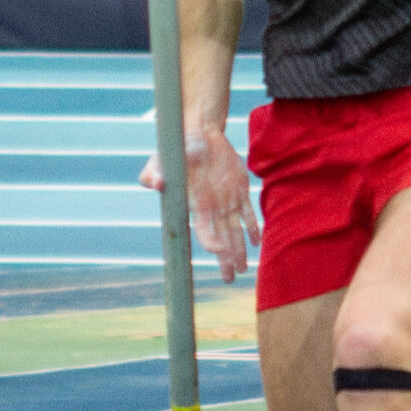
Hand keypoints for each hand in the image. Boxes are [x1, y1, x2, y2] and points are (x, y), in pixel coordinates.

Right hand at [141, 126, 258, 280]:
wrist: (200, 133)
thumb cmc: (179, 147)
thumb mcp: (164, 157)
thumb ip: (155, 171)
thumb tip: (153, 183)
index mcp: (196, 204)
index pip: (204, 229)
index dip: (211, 240)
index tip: (218, 250)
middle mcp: (212, 207)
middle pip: (220, 238)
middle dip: (225, 259)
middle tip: (230, 278)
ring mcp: (226, 200)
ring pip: (235, 230)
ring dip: (239, 250)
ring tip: (243, 269)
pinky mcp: (239, 189)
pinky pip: (248, 212)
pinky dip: (253, 227)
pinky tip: (257, 242)